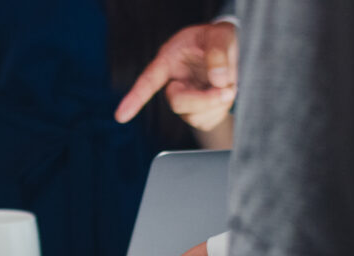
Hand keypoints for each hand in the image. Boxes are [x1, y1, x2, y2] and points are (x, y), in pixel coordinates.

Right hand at [115, 21, 237, 130]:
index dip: (135, 98)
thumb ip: (218, 52)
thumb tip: (217, 80)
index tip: (121, 116)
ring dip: (217, 104)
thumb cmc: (219, 39)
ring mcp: (185, 100)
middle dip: (204, 100)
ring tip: (230, 85)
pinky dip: (221, 111)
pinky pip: (206, 122)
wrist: (232, 52)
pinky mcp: (197, 114)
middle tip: (229, 89)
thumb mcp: (221, 35)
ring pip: (192, 116)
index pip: (149, 80)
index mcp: (169, 60)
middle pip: (177, 102)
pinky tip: (225, 95)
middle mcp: (174, 82)